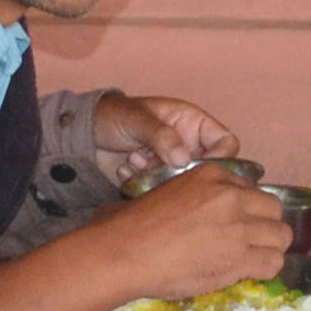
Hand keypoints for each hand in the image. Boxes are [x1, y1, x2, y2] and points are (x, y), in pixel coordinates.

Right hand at [88, 162, 296, 299]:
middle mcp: (231, 196)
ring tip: (252, 258)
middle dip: (265, 226)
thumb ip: (197, 195)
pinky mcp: (240, 258)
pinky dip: (266, 269)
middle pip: (273, 209)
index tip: (236, 223)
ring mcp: (239, 227)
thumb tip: (204, 211)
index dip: (247, 209)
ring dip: (270, 248)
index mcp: (213, 174)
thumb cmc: (132, 224)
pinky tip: (250, 271)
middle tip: (249, 241)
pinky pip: (273, 262)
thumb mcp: (168, 188)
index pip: (252, 190)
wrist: (125, 252)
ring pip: (281, 236)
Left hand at [91, 94, 240, 175]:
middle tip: (157, 164)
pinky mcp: (158, 184)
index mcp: (193, 124)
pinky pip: (163, 194)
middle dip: (181, 172)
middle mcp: (188, 147)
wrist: (84, 137)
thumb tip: (183, 158)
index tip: (199, 166)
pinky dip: (143, 184)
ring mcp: (173, 168)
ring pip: (184, 185)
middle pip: (208, 170)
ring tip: (134, 159)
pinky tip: (126, 168)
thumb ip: (161, 135)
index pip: (226, 143)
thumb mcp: (137, 118)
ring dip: (157, 176)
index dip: (222, 157)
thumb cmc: (113, 116)